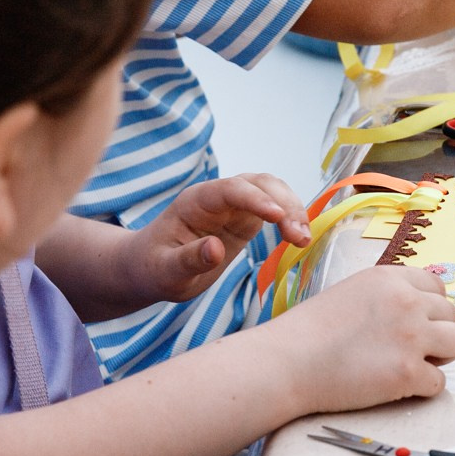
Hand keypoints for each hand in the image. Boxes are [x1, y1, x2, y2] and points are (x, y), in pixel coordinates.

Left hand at [120, 175, 309, 306]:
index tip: (278, 217)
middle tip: (299, 237)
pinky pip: (275, 208)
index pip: (230, 189)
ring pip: (272, 191)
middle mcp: (218, 198)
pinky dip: (291, 219)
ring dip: (293, 209)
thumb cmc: (153, 268)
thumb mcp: (165, 272)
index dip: (256, 199)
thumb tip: (216, 249)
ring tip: (303, 240)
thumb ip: (188, 260)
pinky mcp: (245, 220)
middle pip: (259, 183)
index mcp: (195, 202)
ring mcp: (234, 207)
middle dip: (284, 203)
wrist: (150, 268)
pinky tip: (300, 238)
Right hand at [273, 265, 454, 411]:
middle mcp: (407, 302)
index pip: (438, 287)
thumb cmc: (308, 334)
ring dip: (441, 357)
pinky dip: (422, 389)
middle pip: (453, 316)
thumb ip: (386, 298)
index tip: (418, 323)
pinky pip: (439, 382)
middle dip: (438, 334)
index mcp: (390, 279)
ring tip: (412, 365)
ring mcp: (411, 337)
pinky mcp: (408, 373)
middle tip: (411, 350)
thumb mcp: (351, 294)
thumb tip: (416, 313)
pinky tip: (395, 387)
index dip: (431, 309)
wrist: (287, 363)